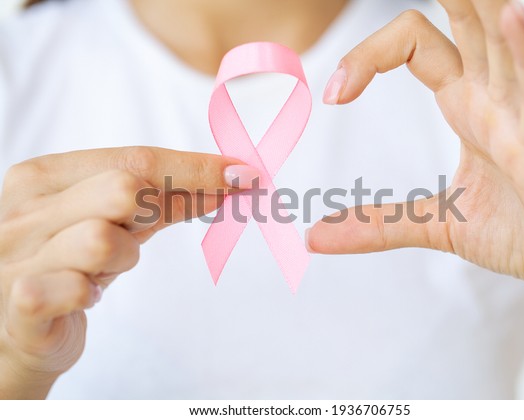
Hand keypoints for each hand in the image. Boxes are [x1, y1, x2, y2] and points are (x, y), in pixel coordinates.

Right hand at [0, 146, 253, 398]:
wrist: (17, 331)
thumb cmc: (69, 267)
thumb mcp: (112, 224)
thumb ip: (160, 201)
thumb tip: (227, 179)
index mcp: (42, 178)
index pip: (134, 160)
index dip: (193, 167)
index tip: (240, 174)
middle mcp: (23, 210)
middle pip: (124, 190)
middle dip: (155, 212)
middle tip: (145, 232)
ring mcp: (17, 257)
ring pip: (104, 239)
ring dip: (122, 258)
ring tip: (103, 271)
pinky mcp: (21, 304)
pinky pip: (77, 288)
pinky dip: (91, 293)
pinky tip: (84, 297)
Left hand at [308, 1, 523, 305]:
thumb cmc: (523, 233)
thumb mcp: (438, 224)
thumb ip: (378, 224)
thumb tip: (315, 237)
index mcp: (466, 105)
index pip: (413, 45)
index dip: (367, 56)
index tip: (333, 94)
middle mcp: (493, 99)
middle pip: (462, 19)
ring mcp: (522, 119)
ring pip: (502, 39)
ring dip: (483, 1)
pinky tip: (513, 18)